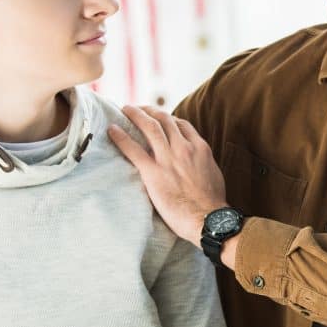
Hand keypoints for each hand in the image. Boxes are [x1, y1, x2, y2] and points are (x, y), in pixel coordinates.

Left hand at [108, 107, 226, 245]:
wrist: (208, 218)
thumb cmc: (213, 203)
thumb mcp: (214, 175)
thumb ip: (204, 163)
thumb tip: (199, 164)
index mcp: (200, 148)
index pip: (181, 124)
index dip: (168, 118)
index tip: (159, 117)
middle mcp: (183, 148)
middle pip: (164, 119)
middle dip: (149, 110)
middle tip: (139, 109)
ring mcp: (168, 158)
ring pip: (149, 127)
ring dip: (135, 115)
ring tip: (125, 109)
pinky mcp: (153, 172)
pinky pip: (133, 149)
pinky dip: (121, 137)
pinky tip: (111, 130)